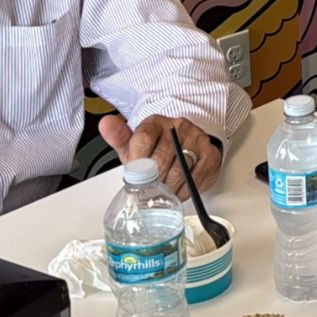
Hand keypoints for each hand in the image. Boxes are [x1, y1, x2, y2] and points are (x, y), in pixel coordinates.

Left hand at [99, 114, 220, 199]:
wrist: (185, 144)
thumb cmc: (156, 147)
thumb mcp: (134, 143)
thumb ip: (118, 136)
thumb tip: (105, 124)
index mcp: (156, 122)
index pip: (143, 138)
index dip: (137, 161)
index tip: (134, 175)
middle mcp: (178, 127)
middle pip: (161, 158)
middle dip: (152, 180)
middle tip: (147, 190)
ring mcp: (197, 140)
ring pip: (180, 170)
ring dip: (168, 187)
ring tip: (161, 193)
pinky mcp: (210, 155)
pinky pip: (197, 177)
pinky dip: (185, 190)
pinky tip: (178, 191)